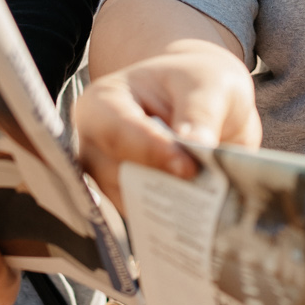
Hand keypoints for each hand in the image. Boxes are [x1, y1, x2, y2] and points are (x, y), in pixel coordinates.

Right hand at [74, 40, 259, 209]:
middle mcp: (95, 145)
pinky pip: (148, 221)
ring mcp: (109, 180)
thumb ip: (201, 111)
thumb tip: (198, 147)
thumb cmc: (197, 82)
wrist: (201, 99)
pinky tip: (202, 221)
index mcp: (104, 103)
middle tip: (203, 199)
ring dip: (170, 210)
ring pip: (131, 205)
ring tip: (208, 211)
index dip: (151, 151)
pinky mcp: (132, 204)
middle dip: (160, 187)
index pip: (117, 131)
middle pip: (116, 176)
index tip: (187, 168)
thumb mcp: (207, 83)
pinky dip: (175, 222)